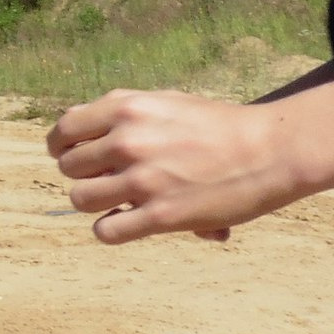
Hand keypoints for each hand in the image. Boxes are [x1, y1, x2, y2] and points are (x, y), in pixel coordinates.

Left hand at [46, 89, 299, 243]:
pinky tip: (130, 223)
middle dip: (85, 175)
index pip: (63, 131)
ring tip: (121, 202)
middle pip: (69, 168)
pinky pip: (106, 231)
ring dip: (96, 203)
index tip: (76, 157)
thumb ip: (118, 111)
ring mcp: (142, 180)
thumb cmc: (217, 126)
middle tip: (111, 179)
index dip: (64, 147)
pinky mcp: (160, 216)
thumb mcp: (164, 102)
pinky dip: (112, 230)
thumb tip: (70, 121)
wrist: (270, 150)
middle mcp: (127, 142)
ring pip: (80, 199)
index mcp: (125, 108)